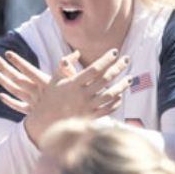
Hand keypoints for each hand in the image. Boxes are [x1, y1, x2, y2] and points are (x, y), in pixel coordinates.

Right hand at [0, 49, 130, 144]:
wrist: (45, 122)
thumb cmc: (50, 97)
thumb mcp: (54, 80)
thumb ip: (64, 65)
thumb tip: (77, 52)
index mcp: (72, 84)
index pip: (94, 69)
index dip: (106, 59)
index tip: (114, 52)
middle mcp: (81, 95)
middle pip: (105, 80)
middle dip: (118, 67)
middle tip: (127, 59)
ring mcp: (87, 107)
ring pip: (110, 95)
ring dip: (122, 85)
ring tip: (129, 78)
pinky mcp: (90, 117)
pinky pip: (107, 109)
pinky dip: (116, 102)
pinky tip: (120, 96)